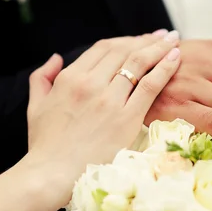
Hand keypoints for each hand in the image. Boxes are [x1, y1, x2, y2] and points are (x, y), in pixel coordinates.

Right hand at [25, 30, 181, 204]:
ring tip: (174, 40)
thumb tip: (56, 58)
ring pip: (139, 62)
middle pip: (124, 50)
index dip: (126, 40)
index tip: (141, 39)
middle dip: (146, 40)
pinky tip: (175, 59)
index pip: (103, 48)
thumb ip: (43, 78)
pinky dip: (164, 68)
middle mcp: (90, 83)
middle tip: (164, 36)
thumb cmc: (44, 145)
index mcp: (70, 78)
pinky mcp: (126, 118)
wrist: (51, 174)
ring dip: (159, 48)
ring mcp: (109, 100)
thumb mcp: (36, 106)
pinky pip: (150, 85)